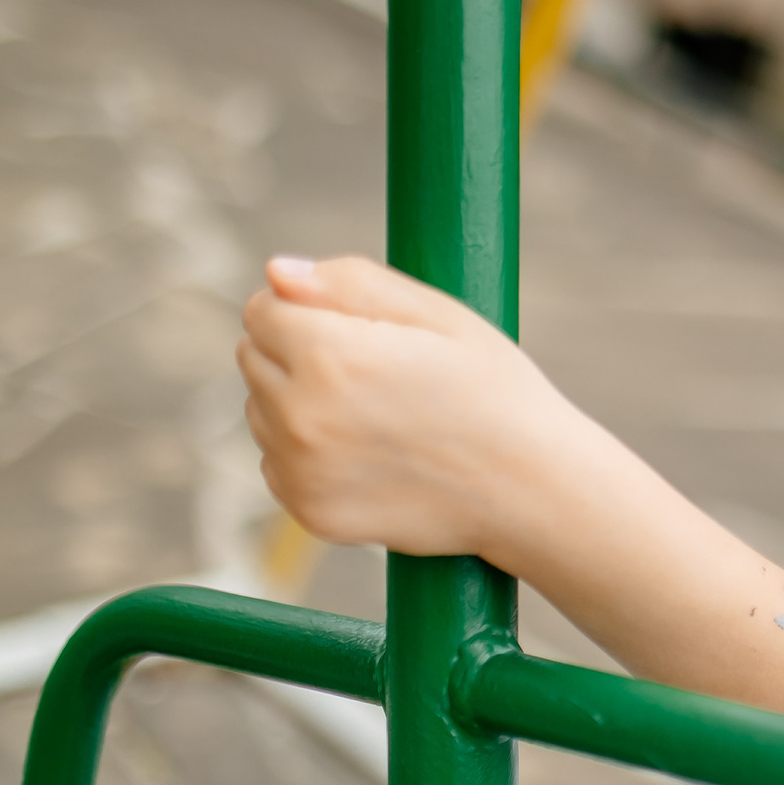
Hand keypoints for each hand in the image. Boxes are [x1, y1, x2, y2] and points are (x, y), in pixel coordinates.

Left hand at [238, 256, 599, 559]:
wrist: (531, 488)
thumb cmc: (494, 390)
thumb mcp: (439, 315)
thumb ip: (351, 283)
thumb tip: (277, 272)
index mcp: (329, 356)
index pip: (262, 308)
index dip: (309, 307)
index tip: (359, 325)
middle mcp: (301, 417)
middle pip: (252, 357)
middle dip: (297, 350)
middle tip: (373, 367)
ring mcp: (301, 472)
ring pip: (261, 410)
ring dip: (298, 401)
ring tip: (374, 411)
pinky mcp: (310, 511)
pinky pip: (277, 462)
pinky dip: (307, 452)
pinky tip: (369, 451)